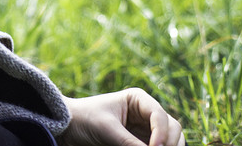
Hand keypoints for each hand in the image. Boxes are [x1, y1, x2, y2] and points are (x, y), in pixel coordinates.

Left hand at [59, 89, 184, 145]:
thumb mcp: (107, 130)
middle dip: (170, 142)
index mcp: (138, 99)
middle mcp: (146, 113)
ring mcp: (146, 129)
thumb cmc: (85, 120)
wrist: (68, 128)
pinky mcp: (142, 142)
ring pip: (173, 139)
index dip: (162, 133)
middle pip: (173, 128)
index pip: (160, 115)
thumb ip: (129, 143)